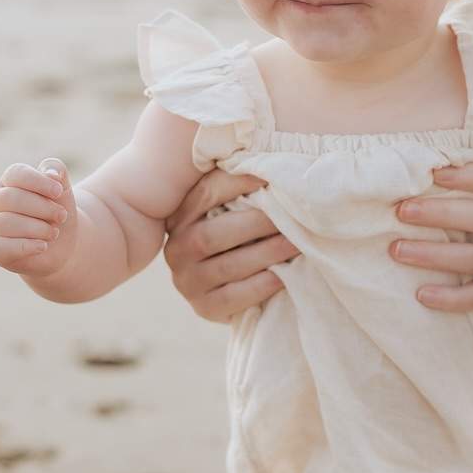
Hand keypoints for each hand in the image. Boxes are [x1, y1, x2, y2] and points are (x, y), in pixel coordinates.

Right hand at [0, 160, 77, 276]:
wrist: (63, 245)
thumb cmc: (58, 213)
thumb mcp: (62, 189)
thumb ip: (57, 170)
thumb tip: (50, 173)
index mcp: (9, 182)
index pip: (15, 174)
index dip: (38, 181)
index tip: (59, 192)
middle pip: (10, 198)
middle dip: (41, 207)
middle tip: (61, 216)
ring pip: (4, 222)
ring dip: (37, 228)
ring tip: (54, 233)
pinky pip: (0, 247)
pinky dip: (25, 246)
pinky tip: (43, 246)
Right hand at [163, 167, 297, 321]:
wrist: (228, 291)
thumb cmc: (236, 241)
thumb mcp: (228, 214)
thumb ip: (237, 195)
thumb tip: (266, 165)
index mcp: (180, 218)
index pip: (204, 193)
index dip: (236, 183)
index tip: (269, 178)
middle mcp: (176, 249)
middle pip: (213, 234)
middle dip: (256, 224)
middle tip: (291, 216)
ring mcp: (187, 281)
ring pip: (226, 265)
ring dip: (267, 253)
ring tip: (297, 243)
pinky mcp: (203, 308)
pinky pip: (234, 297)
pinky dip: (262, 285)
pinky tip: (284, 275)